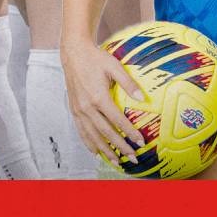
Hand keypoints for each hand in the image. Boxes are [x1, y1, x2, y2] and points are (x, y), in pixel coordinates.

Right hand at [61, 37, 147, 164]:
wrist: (73, 54)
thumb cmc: (96, 58)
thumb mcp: (115, 67)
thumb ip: (128, 83)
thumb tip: (142, 99)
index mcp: (99, 97)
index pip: (117, 120)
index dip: (129, 132)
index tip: (140, 142)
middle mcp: (87, 107)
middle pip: (105, 132)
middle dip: (120, 146)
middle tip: (132, 158)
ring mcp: (78, 110)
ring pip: (92, 135)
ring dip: (105, 149)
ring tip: (116, 161)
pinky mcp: (73, 110)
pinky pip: (81, 131)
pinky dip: (89, 143)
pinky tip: (95, 152)